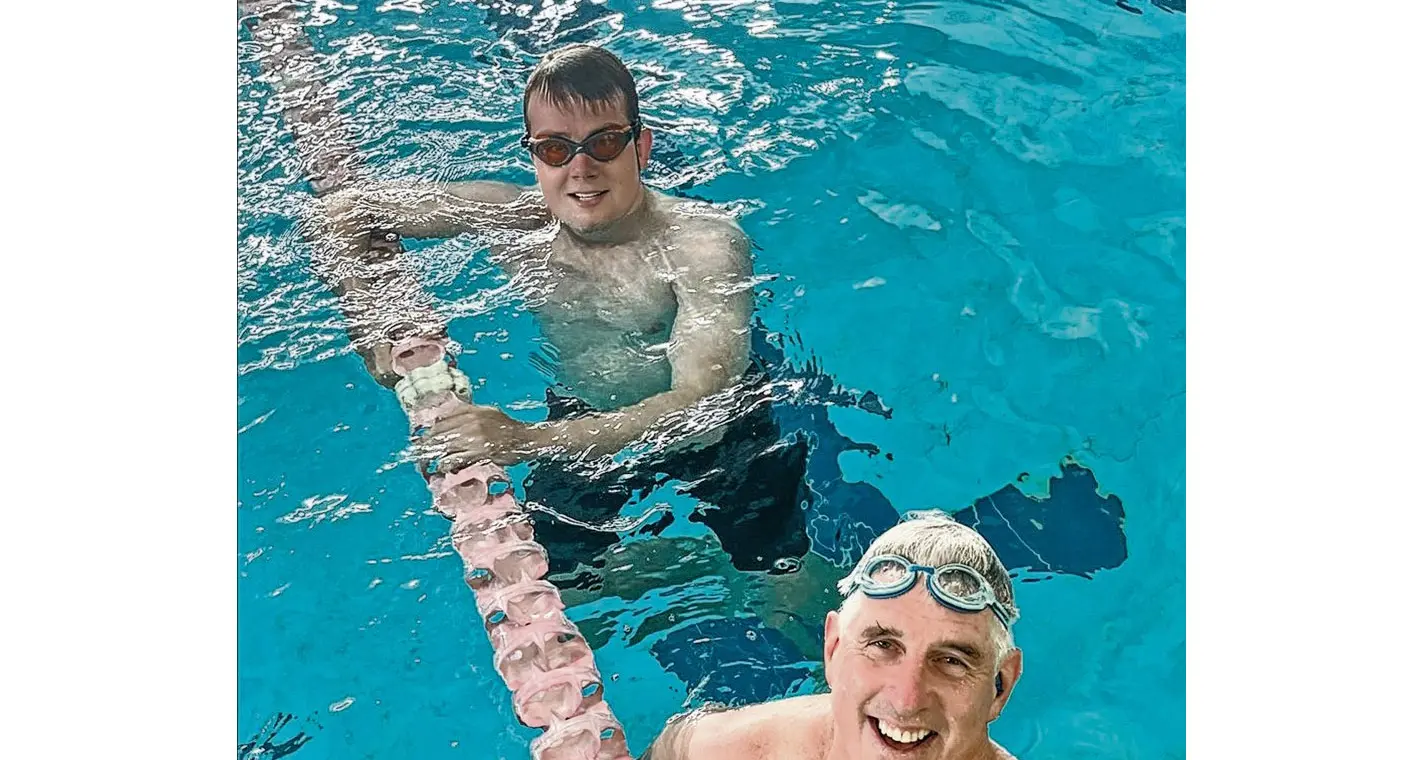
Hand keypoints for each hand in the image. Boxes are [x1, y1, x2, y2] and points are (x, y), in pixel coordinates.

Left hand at [416, 403, 543, 470]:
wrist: (527, 439)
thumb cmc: (507, 427)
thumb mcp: (488, 412)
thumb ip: (468, 413)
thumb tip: (447, 418)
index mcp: (471, 411)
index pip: (441, 421)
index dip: (429, 433)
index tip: (422, 441)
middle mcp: (471, 422)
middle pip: (439, 434)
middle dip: (426, 445)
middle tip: (419, 455)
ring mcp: (475, 437)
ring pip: (445, 447)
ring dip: (434, 457)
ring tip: (428, 464)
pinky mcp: (480, 452)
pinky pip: (456, 459)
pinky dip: (446, 465)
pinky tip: (444, 468)